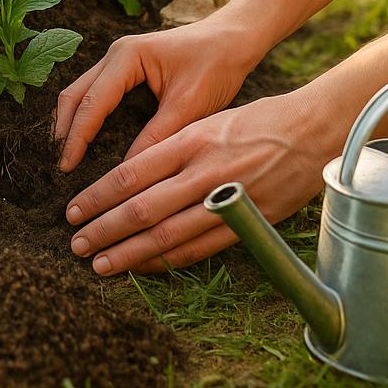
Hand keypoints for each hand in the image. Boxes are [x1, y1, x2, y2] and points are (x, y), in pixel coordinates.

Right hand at [52, 16, 265, 171]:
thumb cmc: (216, 65)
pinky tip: (86, 138)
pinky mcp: (126, 69)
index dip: (77, 137)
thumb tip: (129, 171)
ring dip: (71, 122)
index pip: (92, 103)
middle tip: (58, 164)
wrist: (235, 38)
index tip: (67, 166)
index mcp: (127, 57)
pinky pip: (95, 93)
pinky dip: (86, 115)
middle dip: (64, 129)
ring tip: (66, 155)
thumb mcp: (189, 105)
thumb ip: (157, 136)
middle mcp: (115, 55)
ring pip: (81, 92)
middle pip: (74, 94)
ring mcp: (118, 60)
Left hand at [64, 87, 335, 273]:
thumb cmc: (258, 121)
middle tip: (75, 244)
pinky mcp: (248, 222)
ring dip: (129, 253)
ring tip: (99, 264)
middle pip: (141, 208)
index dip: (97, 197)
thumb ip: (170, 149)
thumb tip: (130, 175)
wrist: (314, 129)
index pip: (130, 174)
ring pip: (167, 235)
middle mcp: (203, 172)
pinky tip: (143, 266)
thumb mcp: (206, 122)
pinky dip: (167, 260)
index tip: (73, 211)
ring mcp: (227, 200)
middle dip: (103, 230)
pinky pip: (199, 248)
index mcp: (189, 141)